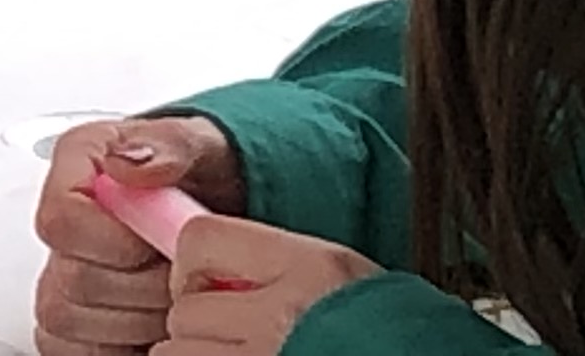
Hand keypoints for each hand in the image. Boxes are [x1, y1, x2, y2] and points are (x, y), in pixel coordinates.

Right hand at [36, 117, 246, 353]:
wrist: (222, 209)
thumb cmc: (206, 175)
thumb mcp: (203, 147)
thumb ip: (169, 147)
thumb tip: (128, 164)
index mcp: (76, 171)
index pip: (60, 221)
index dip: (113, 243)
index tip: (157, 242)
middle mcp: (62, 224)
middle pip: (69, 281)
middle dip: (140, 288)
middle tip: (181, 274)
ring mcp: (63, 274)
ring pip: (66, 322)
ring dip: (133, 322)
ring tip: (174, 298)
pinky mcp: (75, 321)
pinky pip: (67, 349)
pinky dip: (114, 347)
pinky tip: (154, 328)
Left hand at [159, 219, 378, 349]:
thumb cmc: (405, 336)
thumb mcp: (349, 282)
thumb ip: (282, 269)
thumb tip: (212, 267)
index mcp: (311, 269)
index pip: (200, 240)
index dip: (194, 264)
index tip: (206, 281)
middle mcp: (285, 315)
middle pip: (187, 307)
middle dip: (202, 326)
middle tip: (239, 339)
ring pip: (179, 353)